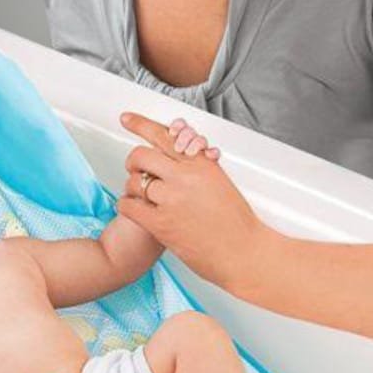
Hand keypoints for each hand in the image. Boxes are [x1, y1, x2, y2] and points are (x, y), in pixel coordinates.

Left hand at [116, 112, 263, 289]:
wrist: (245, 253)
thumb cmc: (237, 223)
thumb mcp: (221, 183)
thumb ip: (199, 167)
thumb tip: (182, 156)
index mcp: (201, 163)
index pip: (164, 136)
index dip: (141, 124)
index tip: (127, 119)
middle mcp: (185, 177)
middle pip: (141, 156)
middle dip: (134, 161)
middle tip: (134, 168)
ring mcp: (171, 200)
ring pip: (134, 182)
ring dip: (134, 188)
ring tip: (143, 196)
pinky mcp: (161, 224)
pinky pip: (129, 206)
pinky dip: (126, 205)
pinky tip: (133, 207)